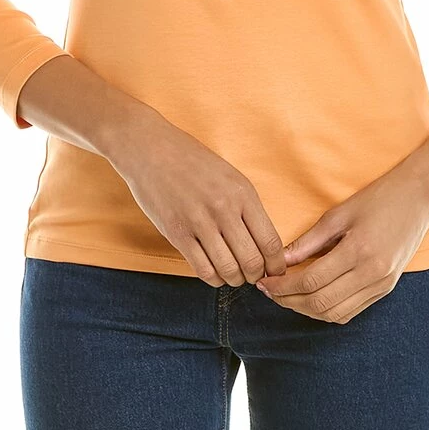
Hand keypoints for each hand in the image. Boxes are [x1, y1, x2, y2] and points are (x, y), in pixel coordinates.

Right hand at [109, 105, 287, 287]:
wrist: (151, 149)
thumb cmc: (193, 162)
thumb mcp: (231, 177)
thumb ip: (247, 208)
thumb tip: (264, 244)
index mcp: (243, 193)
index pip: (270, 241)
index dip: (276, 264)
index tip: (275, 270)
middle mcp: (224, 209)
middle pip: (252, 261)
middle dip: (257, 276)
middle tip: (254, 276)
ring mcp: (199, 222)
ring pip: (228, 269)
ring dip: (235, 280)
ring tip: (234, 275)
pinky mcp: (177, 233)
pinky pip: (202, 269)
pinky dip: (213, 278)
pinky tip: (215, 273)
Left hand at [255, 158, 428, 322]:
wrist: (418, 199)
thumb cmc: (377, 199)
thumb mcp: (339, 214)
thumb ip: (309, 241)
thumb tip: (282, 260)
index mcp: (358, 251)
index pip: (311, 281)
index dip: (283, 286)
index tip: (265, 282)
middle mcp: (372, 274)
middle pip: (320, 302)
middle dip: (289, 301)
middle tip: (270, 292)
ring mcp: (381, 285)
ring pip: (335, 314)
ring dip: (306, 310)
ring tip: (287, 297)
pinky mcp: (386, 289)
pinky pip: (351, 312)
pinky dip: (327, 311)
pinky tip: (312, 299)